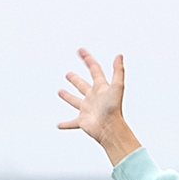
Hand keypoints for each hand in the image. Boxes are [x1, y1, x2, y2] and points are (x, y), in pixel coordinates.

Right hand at [56, 48, 139, 163]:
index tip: (81, 51)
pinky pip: (72, 123)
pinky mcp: (82, 121)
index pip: (95, 70)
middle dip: (76, 80)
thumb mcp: (117, 86)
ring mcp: (88, 109)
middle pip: (83, 86)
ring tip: (60, 92)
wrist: (110, 128)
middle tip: (68, 74)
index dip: (88, 60)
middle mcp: (94, 98)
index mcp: (101, 88)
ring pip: (76, 101)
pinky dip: (65, 124)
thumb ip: (118, 71)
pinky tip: (58, 125)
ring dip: (68, 97)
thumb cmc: (114, 108)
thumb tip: (120, 55)